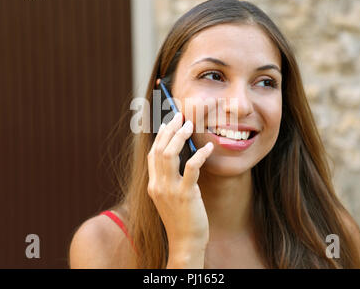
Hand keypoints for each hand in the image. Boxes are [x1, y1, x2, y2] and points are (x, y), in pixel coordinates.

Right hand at [147, 112, 213, 252]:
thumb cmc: (181, 219)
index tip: (167, 123)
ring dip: (180, 136)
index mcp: (153, 185)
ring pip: (170, 154)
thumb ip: (170, 180)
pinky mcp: (185, 194)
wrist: (185, 242)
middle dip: (170, 130)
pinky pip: (191, 168)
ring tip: (189, 125)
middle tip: (180, 116)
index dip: (159, 137)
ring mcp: (170, 190)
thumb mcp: (170, 198)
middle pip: (160, 150)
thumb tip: (180, 159)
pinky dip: (199, 155)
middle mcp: (158, 185)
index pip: (152, 155)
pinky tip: (208, 147)